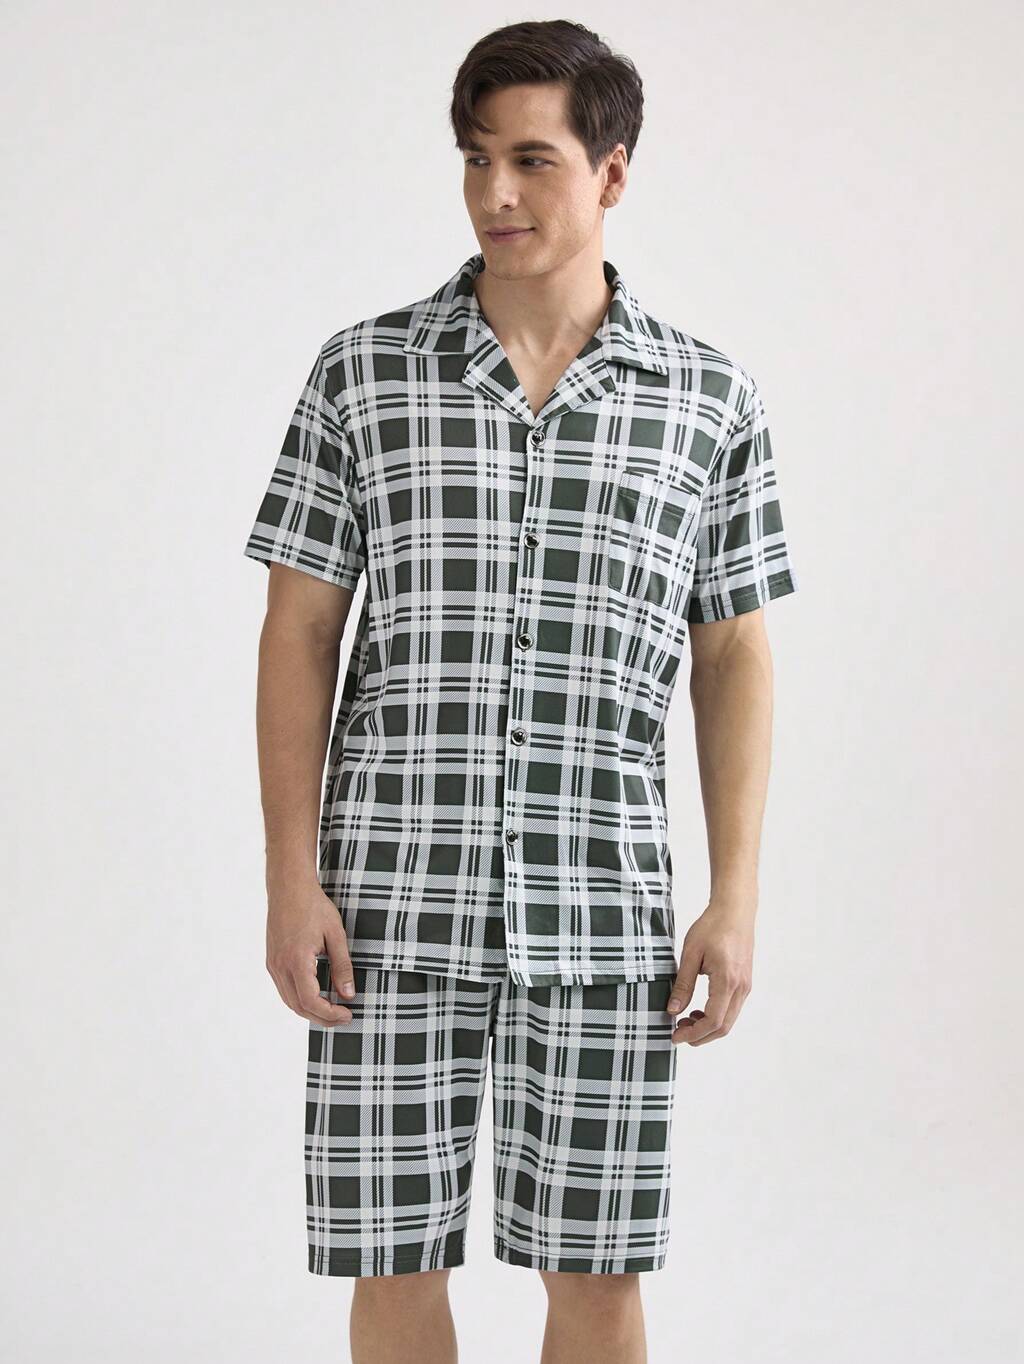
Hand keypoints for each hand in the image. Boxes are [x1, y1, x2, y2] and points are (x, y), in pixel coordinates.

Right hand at [266, 875, 357, 1025]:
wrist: (289, 887)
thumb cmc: (314, 906)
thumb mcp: (336, 934)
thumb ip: (342, 966)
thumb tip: (348, 995)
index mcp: (296, 960)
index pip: (310, 1001)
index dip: (329, 1014)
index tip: (347, 1014)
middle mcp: (280, 966)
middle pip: (298, 1007)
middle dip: (322, 1017)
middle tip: (344, 1017)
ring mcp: (273, 964)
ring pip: (289, 1001)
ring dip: (310, 1011)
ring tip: (332, 1010)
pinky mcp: (271, 961)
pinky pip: (284, 989)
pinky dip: (300, 999)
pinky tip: (316, 996)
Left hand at [666, 901, 753, 1045]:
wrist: (735, 910)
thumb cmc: (712, 926)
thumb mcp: (691, 953)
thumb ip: (683, 984)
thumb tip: (673, 1010)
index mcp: (727, 980)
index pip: (713, 1020)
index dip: (694, 1033)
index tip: (675, 1035)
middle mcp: (741, 987)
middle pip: (723, 1027)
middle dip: (700, 1036)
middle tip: (678, 1032)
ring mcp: (745, 986)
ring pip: (729, 1020)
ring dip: (708, 1027)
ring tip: (685, 1020)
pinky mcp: (745, 983)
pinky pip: (732, 1009)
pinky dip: (716, 1017)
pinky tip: (699, 1010)